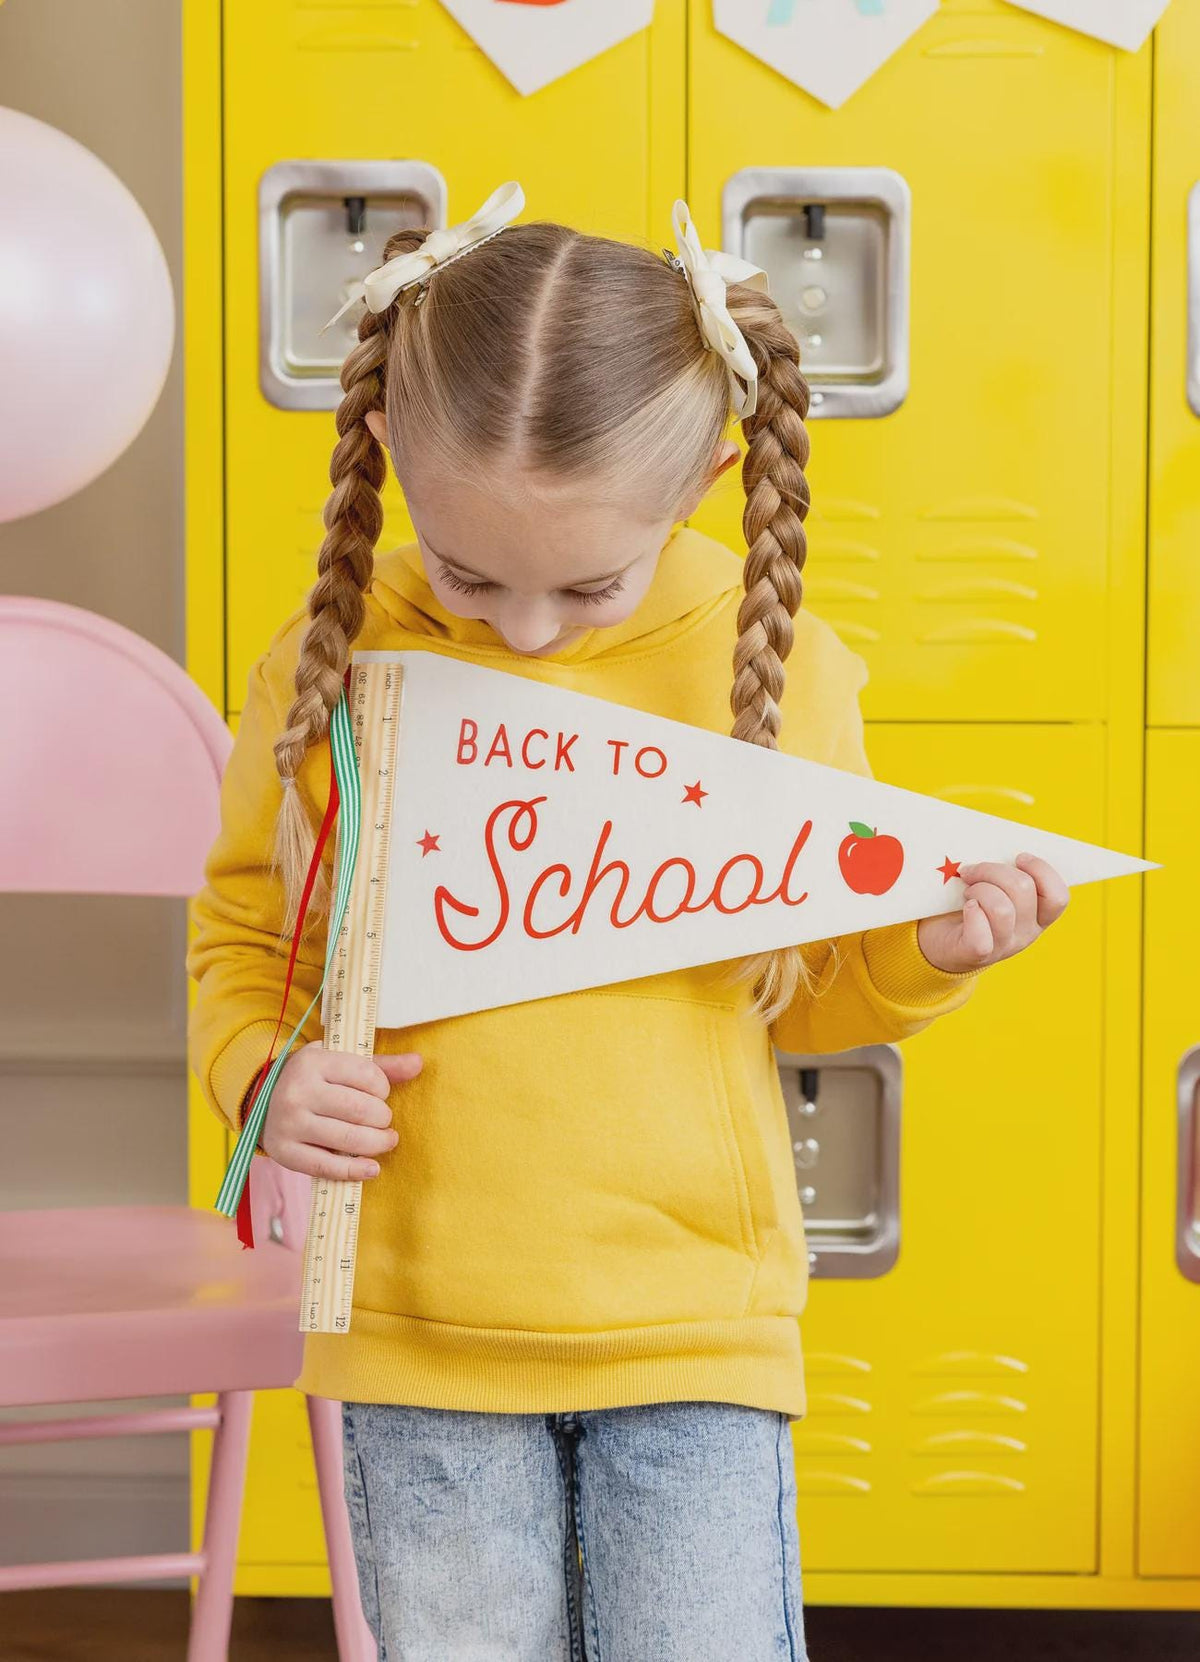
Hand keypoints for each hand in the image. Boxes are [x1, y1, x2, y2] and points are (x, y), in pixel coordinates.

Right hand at [259, 1040, 422, 1180]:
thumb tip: (418, 1063)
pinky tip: (372, 1168)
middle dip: (383, 1118)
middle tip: (384, 1121)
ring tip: (386, 1141)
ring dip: (377, 1144)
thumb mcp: (339, 1064)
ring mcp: (289, 1124)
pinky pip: (327, 1166)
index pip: (366, 1075)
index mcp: (313, 1062)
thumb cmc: (313, 1081)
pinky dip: (355, 1170)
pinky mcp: (285, 1152)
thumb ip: (380, 1065)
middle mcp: (297, 1092)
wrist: (261, 1101)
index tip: (380, 1093)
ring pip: (348, 1139)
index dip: (383, 1088)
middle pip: (360, 1110)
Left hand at [916, 852, 1068, 974]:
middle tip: (971, 871)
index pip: (1058, 896)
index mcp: (1038, 916)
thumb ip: (1005, 872)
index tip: (1018, 857)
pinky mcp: (976, 954)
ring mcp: (1003, 946)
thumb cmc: (969, 905)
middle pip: (1023, 889)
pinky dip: (971, 914)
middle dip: (993, 870)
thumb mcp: (995, 887)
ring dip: (979, 890)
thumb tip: (997, 843)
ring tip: (967, 892)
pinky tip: (966, 907)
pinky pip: (981, 935)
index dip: (1041, 870)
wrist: (938, 942)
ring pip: (1002, 908)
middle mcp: (1026, 933)